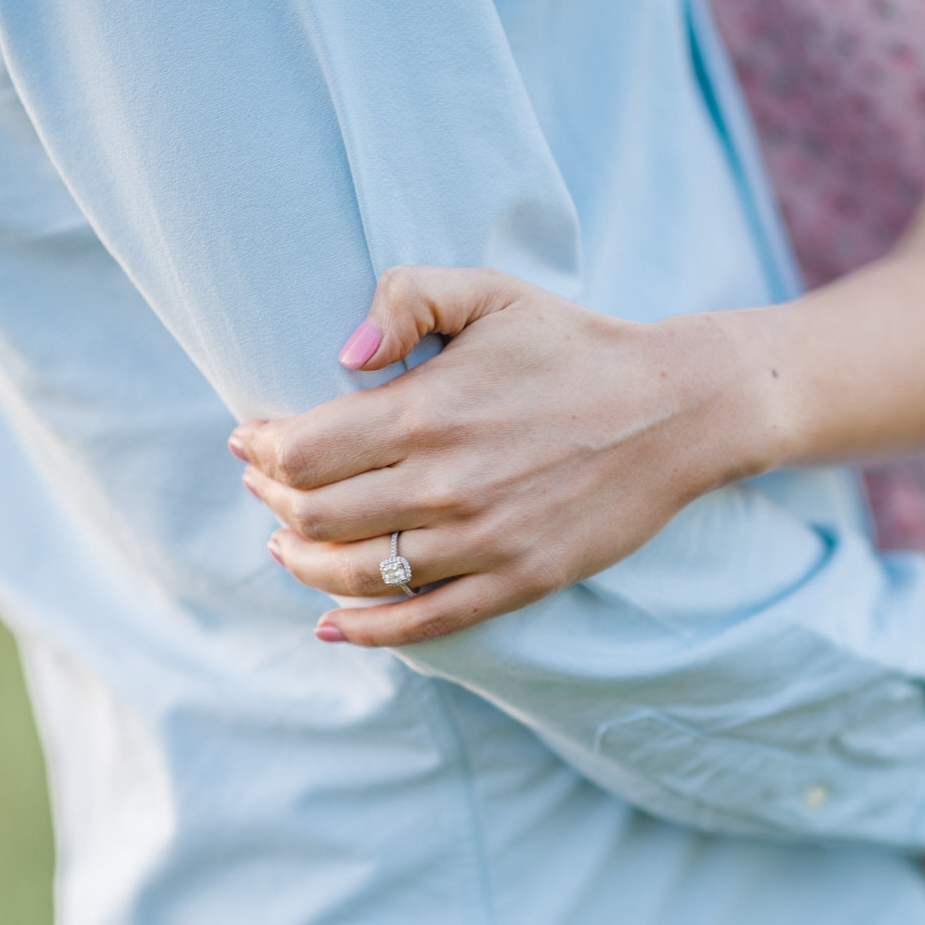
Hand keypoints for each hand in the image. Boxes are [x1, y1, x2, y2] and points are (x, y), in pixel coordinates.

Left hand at [231, 267, 762, 644]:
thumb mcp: (490, 293)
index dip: (261, 448)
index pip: (303, 450)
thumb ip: (405, 298)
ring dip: (302, 564)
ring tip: (285, 544)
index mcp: (428, 411)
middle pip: (316, 516)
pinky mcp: (517, 582)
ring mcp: (482, 542)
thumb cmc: (574, 344)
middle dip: (272, 500)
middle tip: (264, 486)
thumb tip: (342, 355)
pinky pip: (422, 623)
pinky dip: (365, 631)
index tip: (249, 439)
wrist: (676, 410)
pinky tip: (331, 625)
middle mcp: (446, 484)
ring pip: (356, 575)